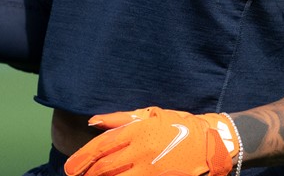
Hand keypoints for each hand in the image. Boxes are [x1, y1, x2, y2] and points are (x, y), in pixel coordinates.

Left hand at [65, 107, 239, 175]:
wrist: (212, 142)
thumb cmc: (178, 125)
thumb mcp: (150, 114)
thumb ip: (120, 119)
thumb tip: (93, 122)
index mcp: (138, 131)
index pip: (102, 146)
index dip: (83, 158)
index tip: (71, 168)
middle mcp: (142, 151)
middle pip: (106, 167)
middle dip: (89, 173)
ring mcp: (152, 169)